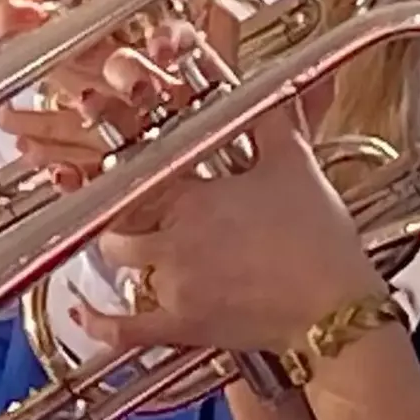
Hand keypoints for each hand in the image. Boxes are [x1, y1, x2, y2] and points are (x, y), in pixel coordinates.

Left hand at [76, 111, 384, 356]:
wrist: (334, 309)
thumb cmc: (317, 239)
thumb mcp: (295, 164)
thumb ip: (271, 120)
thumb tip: (266, 90)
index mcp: (193, 195)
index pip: (137, 170)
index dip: (127, 163)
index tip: (128, 161)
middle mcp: (174, 239)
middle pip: (119, 218)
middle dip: (122, 211)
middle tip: (134, 205)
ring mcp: (175, 285)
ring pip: (121, 265)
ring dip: (123, 253)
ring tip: (132, 244)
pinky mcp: (184, 326)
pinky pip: (126, 328)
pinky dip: (100, 323)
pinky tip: (85, 313)